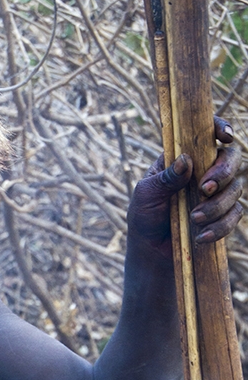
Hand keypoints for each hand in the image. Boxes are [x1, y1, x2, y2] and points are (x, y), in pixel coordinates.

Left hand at [127, 116, 242, 254]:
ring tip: (194, 219)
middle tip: (206, 189)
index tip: (224, 137)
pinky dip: (220, 226)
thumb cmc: (144, 218)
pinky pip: (234, 215)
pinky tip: (201, 236)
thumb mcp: (146, 195)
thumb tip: (186, 160)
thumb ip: (165, 178)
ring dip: (217, 205)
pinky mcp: (222, 215)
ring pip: (235, 188)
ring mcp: (216, 193)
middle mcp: (204, 171)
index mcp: (183, 159)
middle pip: (231, 158)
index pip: (205, 135)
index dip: (219, 128)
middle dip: (224, 172)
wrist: (150, 251)